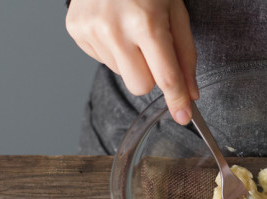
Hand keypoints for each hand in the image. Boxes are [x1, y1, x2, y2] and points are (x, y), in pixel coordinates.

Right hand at [66, 0, 197, 124]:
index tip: (183, 116)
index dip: (177, 101)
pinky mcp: (75, 30)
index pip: (165, 77)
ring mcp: (91, 30)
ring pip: (122, 75)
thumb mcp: (177, 13)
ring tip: (130, 31)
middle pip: (140, 86)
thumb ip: (186, 56)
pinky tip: (114, 27)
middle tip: (151, 50)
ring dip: (131, 60)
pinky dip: (113, 50)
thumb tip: (190, 93)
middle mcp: (115, 29)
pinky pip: (103, 61)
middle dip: (151, 76)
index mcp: (146, 23)